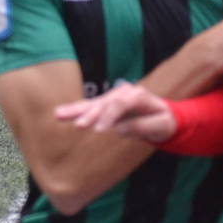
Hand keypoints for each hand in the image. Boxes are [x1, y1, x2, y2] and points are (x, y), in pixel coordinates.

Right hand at [54, 82, 176, 142]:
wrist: (164, 115)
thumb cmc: (164, 121)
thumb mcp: (161, 126)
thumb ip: (143, 127)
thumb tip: (119, 130)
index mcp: (138, 95)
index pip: (120, 104)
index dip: (109, 116)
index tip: (98, 130)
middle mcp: (123, 92)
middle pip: (104, 102)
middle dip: (90, 114)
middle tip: (78, 126)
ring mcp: (113, 97)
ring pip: (93, 103)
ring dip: (76, 110)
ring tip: (59, 115)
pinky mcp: (106, 105)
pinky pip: (90, 107)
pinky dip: (76, 111)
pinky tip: (60, 114)